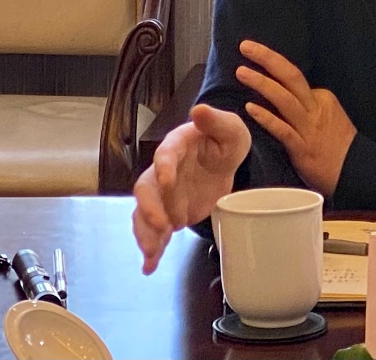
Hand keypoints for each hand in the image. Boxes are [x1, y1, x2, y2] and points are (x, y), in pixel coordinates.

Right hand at [131, 104, 250, 274]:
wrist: (224, 162)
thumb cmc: (224, 140)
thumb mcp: (230, 128)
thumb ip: (216, 121)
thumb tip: (200, 109)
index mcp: (178, 145)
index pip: (166, 154)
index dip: (164, 166)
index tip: (166, 180)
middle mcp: (164, 170)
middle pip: (147, 188)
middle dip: (149, 208)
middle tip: (160, 225)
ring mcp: (164, 195)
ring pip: (144, 214)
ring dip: (146, 233)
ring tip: (151, 253)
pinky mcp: (168, 213)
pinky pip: (155, 233)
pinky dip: (152, 249)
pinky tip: (149, 266)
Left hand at [235, 39, 356, 197]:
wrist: (357, 171)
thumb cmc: (339, 147)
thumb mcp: (328, 117)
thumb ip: (308, 107)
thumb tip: (283, 98)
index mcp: (322, 99)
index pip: (295, 78)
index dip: (273, 66)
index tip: (254, 57)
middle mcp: (316, 108)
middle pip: (291, 76)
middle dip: (268, 59)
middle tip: (246, 46)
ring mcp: (309, 127)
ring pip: (284, 99)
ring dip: (262, 83)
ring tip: (241, 71)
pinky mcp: (302, 148)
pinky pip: (282, 129)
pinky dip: (266, 117)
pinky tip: (250, 108)